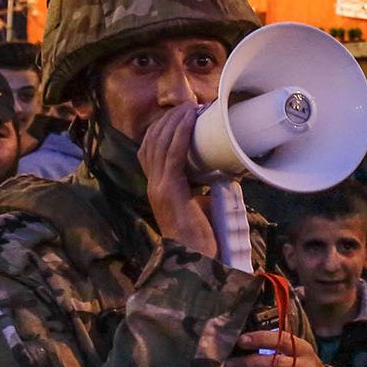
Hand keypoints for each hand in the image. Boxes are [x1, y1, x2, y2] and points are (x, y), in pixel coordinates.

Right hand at [136, 105, 216, 255]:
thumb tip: (218, 175)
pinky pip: (173, 156)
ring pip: (160, 145)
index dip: (160, 130)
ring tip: (189, 107)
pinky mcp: (170, 191)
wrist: (196, 261)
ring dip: (175, 122)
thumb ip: (200, 189)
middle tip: (186, 105)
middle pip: (152, 143)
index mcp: (157, 188)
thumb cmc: (200, 237)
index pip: (149, 151)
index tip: (176, 115)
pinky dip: (180, 135)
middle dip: (167, 120)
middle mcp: (153, 185)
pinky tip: (189, 122)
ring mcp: (159, 188)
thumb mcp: (197, 207)